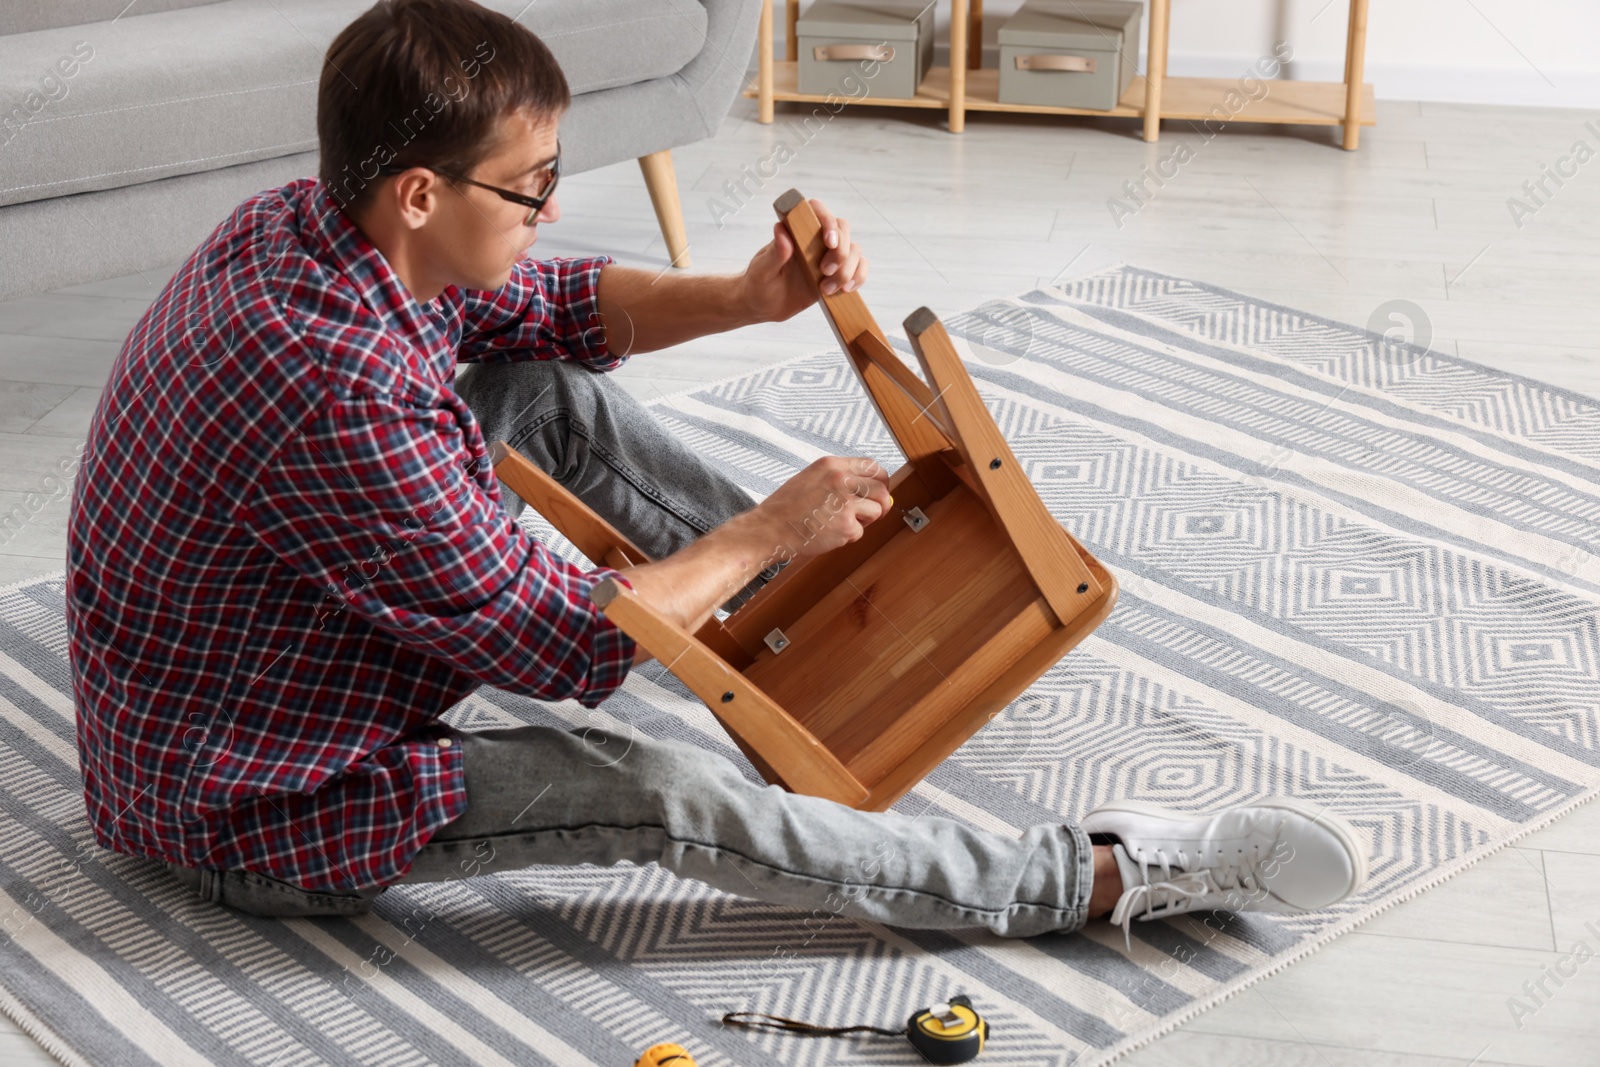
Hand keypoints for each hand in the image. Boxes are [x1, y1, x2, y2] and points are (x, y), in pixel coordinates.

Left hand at [737, 198, 867, 322]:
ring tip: (827, 289)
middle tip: (824, 271)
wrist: (764, 306)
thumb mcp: (762, 270)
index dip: (828, 222)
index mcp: (796, 231)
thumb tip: (780, 229)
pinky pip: (859, 268)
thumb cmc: (759, 283)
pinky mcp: (837, 274)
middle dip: (840, 252)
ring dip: (848, 270)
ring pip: (854, 250)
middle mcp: (815, 239)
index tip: (827, 242)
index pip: (818, 211)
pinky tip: (846, 290)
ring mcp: (828, 256)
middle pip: (843, 230)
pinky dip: (858, 277)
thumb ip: (774, 252)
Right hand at [754, 456, 890, 560]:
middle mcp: (841, 479)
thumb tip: (874, 489)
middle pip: (882, 488)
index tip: (877, 492)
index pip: (873, 466)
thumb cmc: (788, 507)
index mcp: (832, 465)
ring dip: (865, 520)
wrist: (769, 528)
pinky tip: (829, 533)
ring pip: (877, 510)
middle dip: (881, 503)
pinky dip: (848, 536)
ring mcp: (844, 502)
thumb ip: (841, 479)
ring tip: (843, 522)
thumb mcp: (813, 478)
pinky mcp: (845, 525)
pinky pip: (860, 531)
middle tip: (872, 513)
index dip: (881, 481)